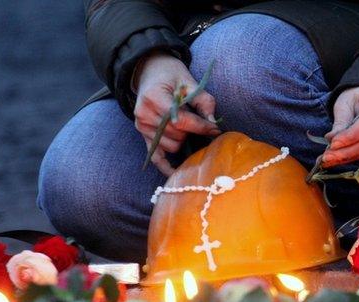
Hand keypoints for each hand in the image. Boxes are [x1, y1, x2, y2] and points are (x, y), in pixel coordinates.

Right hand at [133, 52, 220, 175]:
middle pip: (177, 135)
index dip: (201, 127)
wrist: (150, 71)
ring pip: (171, 146)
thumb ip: (204, 101)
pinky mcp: (143, 135)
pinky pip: (155, 156)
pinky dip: (166, 166)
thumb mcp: (190, 82)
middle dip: (192, 131)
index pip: (181, 121)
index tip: (216, 130)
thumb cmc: (172, 75)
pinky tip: (176, 173)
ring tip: (185, 126)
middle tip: (199, 122)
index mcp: (155, 98)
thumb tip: (214, 124)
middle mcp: (145, 114)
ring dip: (183, 140)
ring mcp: (142, 127)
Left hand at [322, 86, 358, 167]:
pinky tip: (339, 159)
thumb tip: (331, 140)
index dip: (350, 137)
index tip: (333, 144)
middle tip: (327, 157)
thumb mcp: (346, 102)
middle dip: (347, 151)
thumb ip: (341, 121)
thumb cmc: (358, 97)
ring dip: (348, 157)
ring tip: (330, 159)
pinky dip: (353, 157)